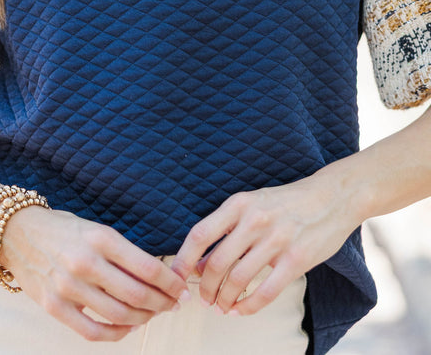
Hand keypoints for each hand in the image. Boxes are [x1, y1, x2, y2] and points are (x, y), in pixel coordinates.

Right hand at [0, 206, 189, 340]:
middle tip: (174, 304)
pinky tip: (126, 327)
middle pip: (137, 294)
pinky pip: (92, 331)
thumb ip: (122, 253)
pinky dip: (116, 333)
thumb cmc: (62, 230)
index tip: (182, 289)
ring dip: (143, 318)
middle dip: (163, 303)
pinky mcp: (53, 306)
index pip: (147, 267)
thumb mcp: (96, 230)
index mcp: (100, 238)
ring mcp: (68, 286)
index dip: (171, 283)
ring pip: (119, 314)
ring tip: (152, 314)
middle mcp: (85, 262)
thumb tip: (158, 276)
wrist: (17, 232)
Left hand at [171, 172, 358, 315]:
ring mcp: (276, 240)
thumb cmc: (286, 202)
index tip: (175, 278)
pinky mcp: (296, 259)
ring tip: (222, 307)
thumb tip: (199, 262)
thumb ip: (227, 227)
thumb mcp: (252, 203)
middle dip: (205, 288)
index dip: (183, 260)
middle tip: (204, 300)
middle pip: (216, 263)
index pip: (200, 234)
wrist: (331, 197)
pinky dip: (248, 307)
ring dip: (224, 300)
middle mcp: (254, 220)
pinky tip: (241, 310)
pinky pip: (265, 292)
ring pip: (237, 280)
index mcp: (239, 203)